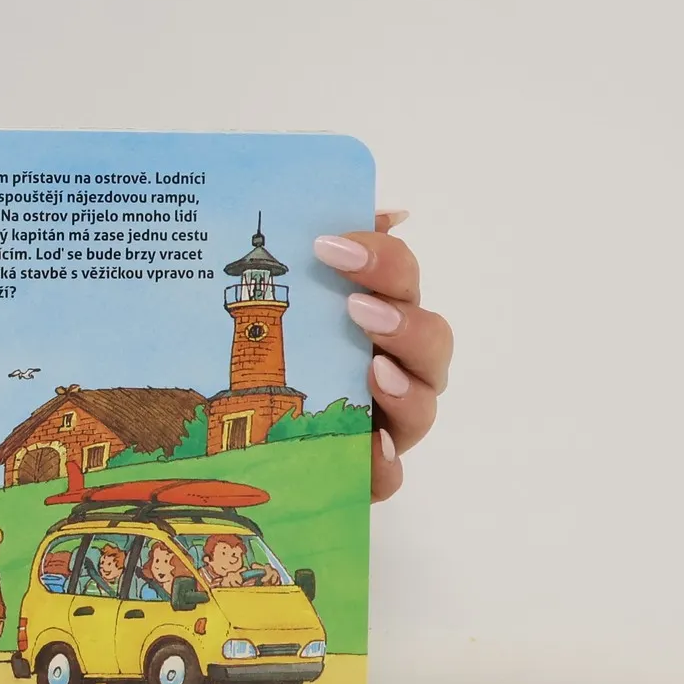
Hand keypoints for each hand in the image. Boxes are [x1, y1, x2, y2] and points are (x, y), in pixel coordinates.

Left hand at [312, 212, 452, 501]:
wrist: (250, 423)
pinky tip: (372, 450)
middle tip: (356, 311)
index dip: (381, 259)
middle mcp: (399, 362)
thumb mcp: (293, 292)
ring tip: (373, 373)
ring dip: (404, 388)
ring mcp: (392, 418)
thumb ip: (330, 245)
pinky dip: (386, 465)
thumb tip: (385, 208)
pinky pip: (391, 474)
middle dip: (402, 321)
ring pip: (424, 404)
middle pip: (432, 338)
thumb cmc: (284, 343)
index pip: (402, 275)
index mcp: (382, 310)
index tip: (332, 248)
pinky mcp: (371, 467)